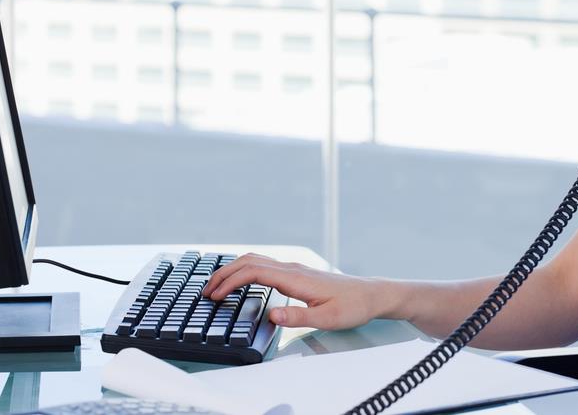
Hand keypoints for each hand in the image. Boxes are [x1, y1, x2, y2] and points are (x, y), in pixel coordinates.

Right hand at [201, 253, 381, 329]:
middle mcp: (293, 268)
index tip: (215, 295)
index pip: (254, 272)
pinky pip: (265, 265)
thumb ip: (298, 317)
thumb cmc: (352, 306)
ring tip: (217, 285)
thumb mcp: (327, 318)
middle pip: (250, 261)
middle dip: (225, 273)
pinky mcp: (297, 273)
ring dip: (234, 270)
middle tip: (206, 290)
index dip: (231, 282)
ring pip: (256, 260)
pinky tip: (241, 281)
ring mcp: (294, 268)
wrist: (370, 295)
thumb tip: (272, 315)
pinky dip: (246, 270)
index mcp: (296, 278)